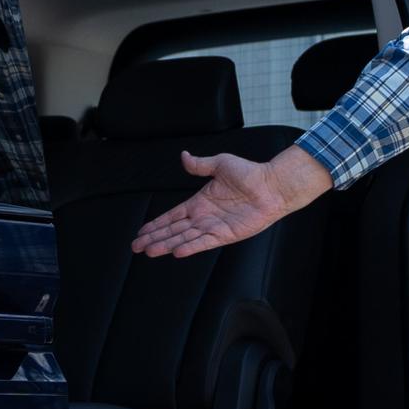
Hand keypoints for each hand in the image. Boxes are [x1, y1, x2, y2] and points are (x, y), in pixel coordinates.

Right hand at [130, 143, 332, 257]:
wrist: (272, 185)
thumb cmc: (250, 173)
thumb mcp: (220, 164)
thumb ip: (200, 165)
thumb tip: (184, 156)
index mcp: (200, 202)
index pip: (172, 216)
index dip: (156, 224)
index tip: (141, 232)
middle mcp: (204, 217)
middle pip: (173, 230)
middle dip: (154, 238)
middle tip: (137, 246)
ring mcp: (214, 227)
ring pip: (184, 238)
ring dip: (167, 244)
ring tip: (150, 251)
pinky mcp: (226, 234)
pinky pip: (204, 242)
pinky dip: (191, 247)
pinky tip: (177, 251)